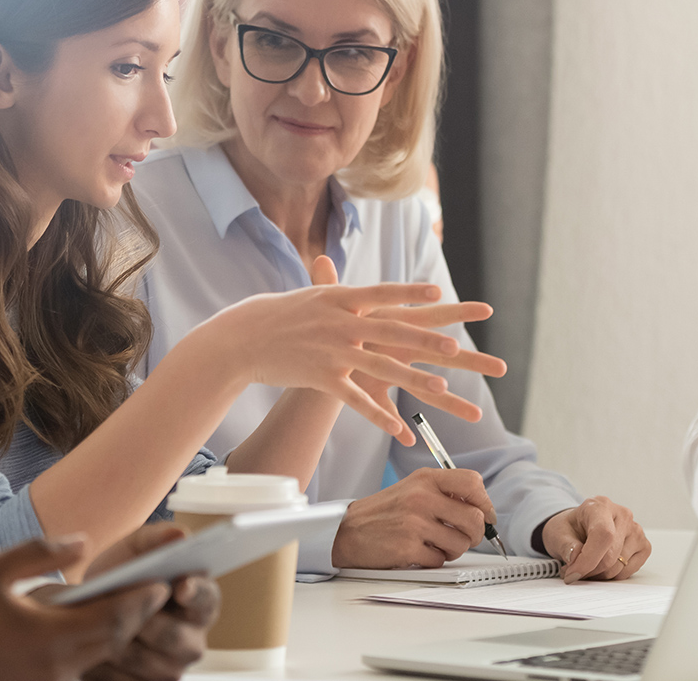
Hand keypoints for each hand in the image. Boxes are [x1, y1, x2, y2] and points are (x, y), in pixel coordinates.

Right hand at [0, 536, 168, 680]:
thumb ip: (40, 553)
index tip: (163, 581)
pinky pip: (67, 673)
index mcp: (48, 637)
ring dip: (111, 636)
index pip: (114, 618)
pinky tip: (81, 634)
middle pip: (111, 643)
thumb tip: (82, 542)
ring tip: (125, 609)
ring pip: (91, 661)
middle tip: (156, 593)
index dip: (143, 599)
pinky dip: (82, 653)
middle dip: (135, 617)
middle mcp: (53, 671)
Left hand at [80, 524, 219, 680]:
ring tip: (96, 627)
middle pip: (177, 639)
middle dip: (146, 622)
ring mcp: (171, 669)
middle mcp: (192, 640)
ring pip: (149, 664)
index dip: (196, 593)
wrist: (87, 609)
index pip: (207, 599)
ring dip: (120, 644)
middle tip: (119, 606)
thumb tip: (180, 534)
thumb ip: (156, 539)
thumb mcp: (133, 550)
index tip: (179, 585)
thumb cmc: (119, 575)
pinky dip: (107, 668)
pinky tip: (92, 652)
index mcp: (199, 601)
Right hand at [191, 256, 493, 442]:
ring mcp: (333, 351)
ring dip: (413, 379)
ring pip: (380, 368)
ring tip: (441, 388)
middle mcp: (340, 322)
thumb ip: (334, 286)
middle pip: (391, 332)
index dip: (411, 293)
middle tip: (455, 347)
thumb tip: (345, 269)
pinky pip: (356, 400)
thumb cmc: (278, 314)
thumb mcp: (310, 296)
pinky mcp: (322, 378)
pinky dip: (379, 416)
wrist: (243, 338)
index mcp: (340, 298)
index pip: (382, 292)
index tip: (439, 291)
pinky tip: (399, 429)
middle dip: (425, 341)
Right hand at [331, 468, 497, 568]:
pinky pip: (440, 560)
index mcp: (425, 479)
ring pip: (461, 543)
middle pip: (475, 518)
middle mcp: (421, 497)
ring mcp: (414, 522)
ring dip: (454, 550)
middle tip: (464, 537)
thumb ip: (444, 493)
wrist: (346, 530)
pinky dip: (433, 560)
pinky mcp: (407, 547)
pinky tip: (419, 552)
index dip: (485, 503)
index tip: (484, 515)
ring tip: (436, 544)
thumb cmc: (383, 512)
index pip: (473, 483)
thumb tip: (482, 511)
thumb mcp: (413, 489)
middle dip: (475, 534)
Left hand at [541, 497, 651, 581]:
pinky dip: (611, 576)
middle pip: (611, 556)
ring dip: (598, 575)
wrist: (579, 528)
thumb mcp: (558, 534)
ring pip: (619, 567)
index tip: (573, 573)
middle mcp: (623, 515)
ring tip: (584, 567)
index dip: (588, 559)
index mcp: (600, 506)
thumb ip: (565, 545)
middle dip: (589, 571)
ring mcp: (636, 531)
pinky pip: (628, 572)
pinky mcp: (644, 546)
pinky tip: (600, 566)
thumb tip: (575, 556)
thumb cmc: (570, 529)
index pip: (603, 535)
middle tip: (573, 572)